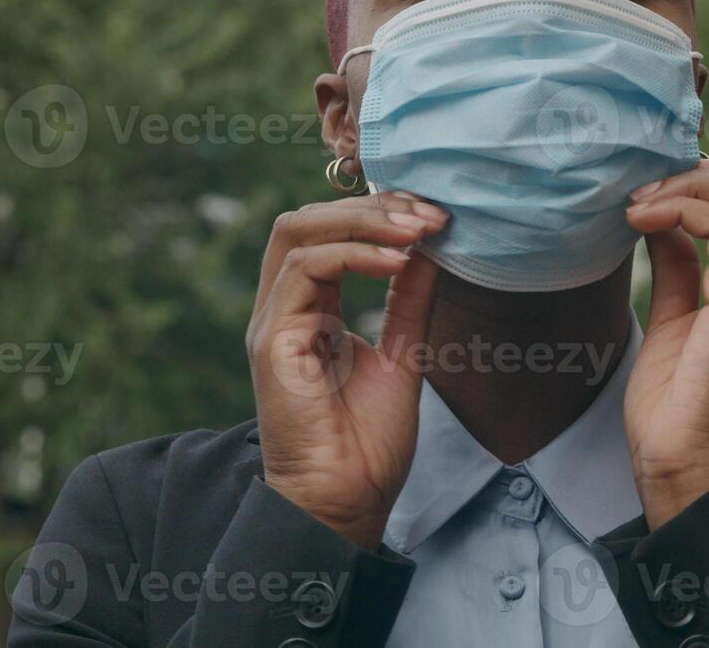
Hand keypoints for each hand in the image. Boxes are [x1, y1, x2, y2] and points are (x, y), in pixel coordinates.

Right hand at [247, 192, 447, 549]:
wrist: (345, 502)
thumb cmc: (367, 444)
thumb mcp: (403, 355)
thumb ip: (409, 301)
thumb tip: (432, 249)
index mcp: (311, 309)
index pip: (330, 233)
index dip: (380, 214)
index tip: (436, 216)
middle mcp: (285, 307)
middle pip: (308, 220)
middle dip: (372, 205)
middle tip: (429, 213)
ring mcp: (274, 320)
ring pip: (299, 231)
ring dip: (365, 221)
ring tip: (419, 229)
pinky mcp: (272, 338)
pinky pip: (305, 269)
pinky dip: (355, 254)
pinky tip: (398, 262)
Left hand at [622, 159, 708, 528]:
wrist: (681, 467)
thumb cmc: (675, 409)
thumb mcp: (675, 319)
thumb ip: (677, 267)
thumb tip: (661, 220)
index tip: (660, 188)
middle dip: (708, 175)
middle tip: (648, 186)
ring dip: (692, 187)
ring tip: (641, 202)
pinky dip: (681, 209)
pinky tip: (641, 221)